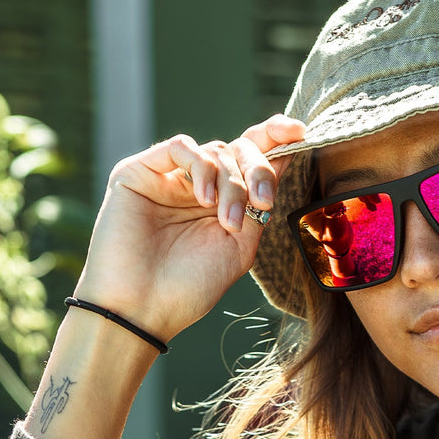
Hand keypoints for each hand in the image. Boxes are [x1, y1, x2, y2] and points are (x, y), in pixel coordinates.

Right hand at [71, 114, 305, 340]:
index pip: (251, 158)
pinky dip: (201, 167)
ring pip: (216, 150)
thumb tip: (282, 158)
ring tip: (228, 221)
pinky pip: (180, 147)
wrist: (142, 308)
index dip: (276, 137)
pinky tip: (203, 200)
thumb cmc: (189, 285)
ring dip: (232, 183)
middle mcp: (196, 186)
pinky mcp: (138, 172)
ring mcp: (168, 178)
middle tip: (263, 202)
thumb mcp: (241, 245)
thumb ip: (259, 203)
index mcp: (222, 202)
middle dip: (259, 169)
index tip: (300, 131)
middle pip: (239, 149)